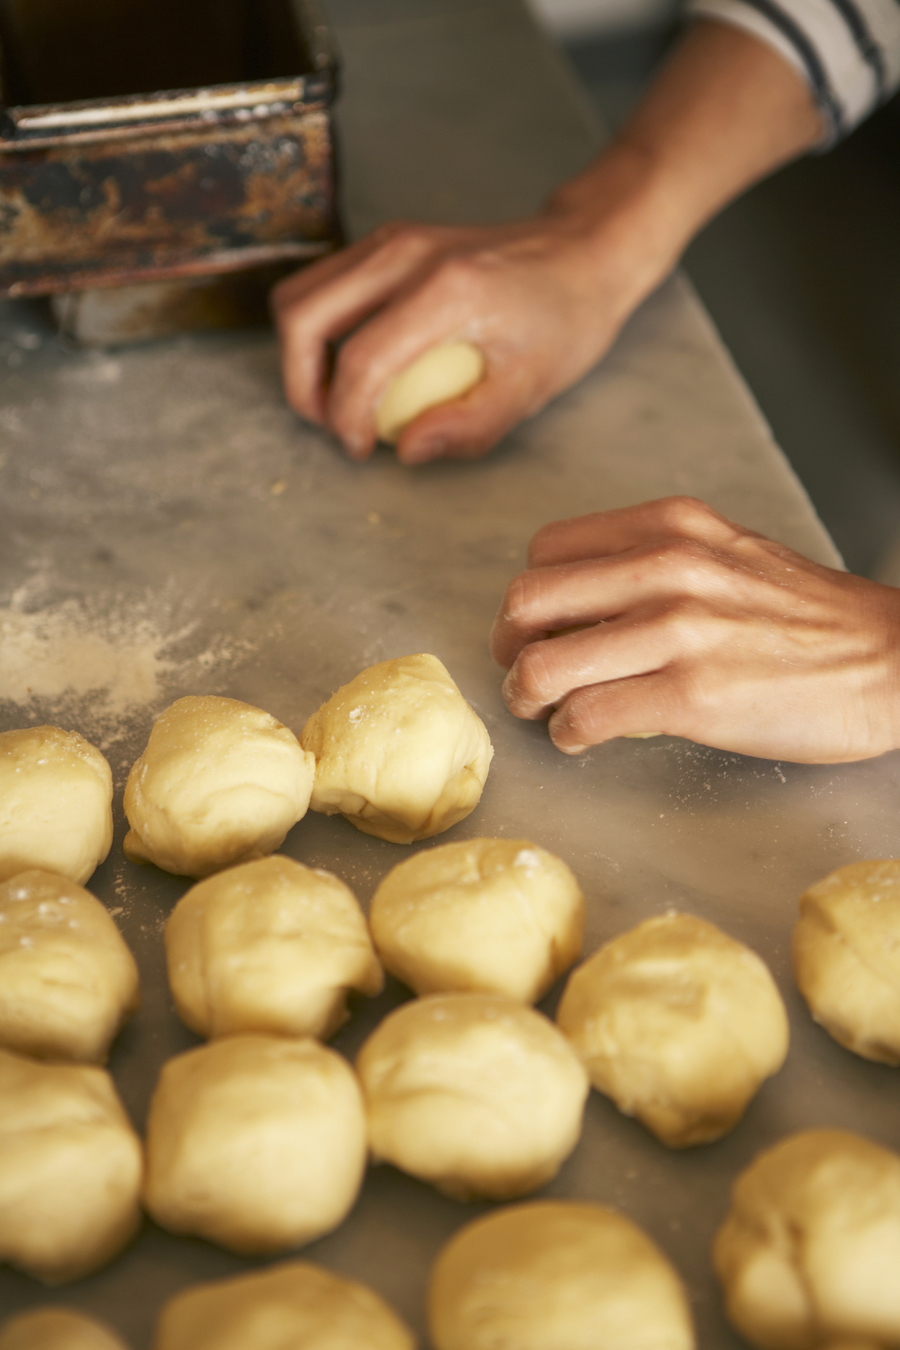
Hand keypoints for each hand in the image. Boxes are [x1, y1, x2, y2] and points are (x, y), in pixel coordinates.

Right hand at [271, 192, 662, 465]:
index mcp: (447, 290)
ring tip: (337, 401)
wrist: (582, 252)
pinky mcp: (387, 242)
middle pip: (303, 315)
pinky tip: (353, 369)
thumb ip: (470, 425)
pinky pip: (325, 286)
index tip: (360, 449)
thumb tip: (407, 450)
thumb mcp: (532, 387)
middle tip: (334, 426)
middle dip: (302, 385)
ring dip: (303, 357)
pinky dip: (321, 332)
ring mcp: (391, 240)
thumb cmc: (566, 318)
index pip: (361, 360)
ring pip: (300, 295)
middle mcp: (406, 253)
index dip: (346, 419)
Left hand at [490, 497, 899, 763]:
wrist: (891, 658)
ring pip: (545, 664)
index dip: (527, 596)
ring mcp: (679, 633)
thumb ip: (656, 563)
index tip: (534, 627)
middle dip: (508, 646)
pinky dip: (570, 733)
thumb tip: (583, 604)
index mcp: (670, 527)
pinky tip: (583, 737)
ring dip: (527, 696)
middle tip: (519, 673)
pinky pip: (588, 717)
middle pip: (527, 601)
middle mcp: (667, 568)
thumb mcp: (728, 555)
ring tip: (544, 712)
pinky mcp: (692, 698)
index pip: (547, 549)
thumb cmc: (808, 616)